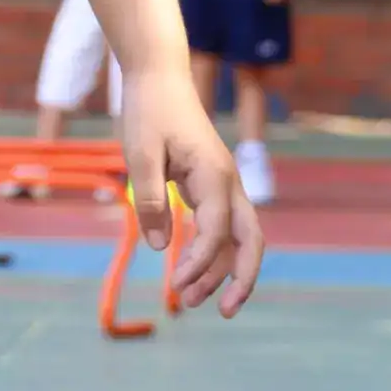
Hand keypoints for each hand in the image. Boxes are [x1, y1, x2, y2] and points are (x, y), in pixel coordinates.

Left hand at [119, 64, 263, 316]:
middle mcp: (228, 182)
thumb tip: (161, 247)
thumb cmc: (149, 112)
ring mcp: (223, 185)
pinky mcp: (211, 185)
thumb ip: (150, 199)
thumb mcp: (140, 154)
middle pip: (251, 240)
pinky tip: (191, 273)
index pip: (217, 230)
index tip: (175, 285)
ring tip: (190, 300)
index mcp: (214, 174)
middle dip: (241, 279)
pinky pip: (221, 226)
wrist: (159, 78)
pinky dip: (210, 252)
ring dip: (219, 270)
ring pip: (236, 237)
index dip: (199, 262)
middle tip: (224, 313)